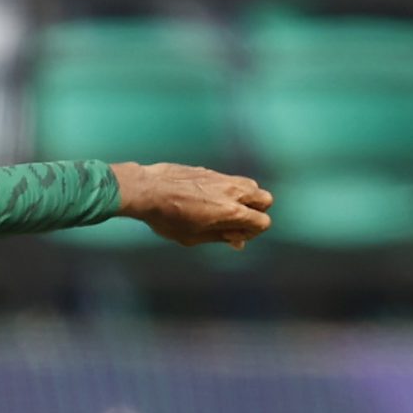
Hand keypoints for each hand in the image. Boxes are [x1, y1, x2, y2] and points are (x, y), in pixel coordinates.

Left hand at [111, 162, 272, 249]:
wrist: (147, 190)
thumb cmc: (166, 218)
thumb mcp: (193, 237)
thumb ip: (221, 237)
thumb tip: (239, 241)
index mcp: (231, 212)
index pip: (263, 221)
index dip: (253, 232)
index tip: (237, 236)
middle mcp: (232, 192)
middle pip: (265, 199)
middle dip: (257, 211)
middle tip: (237, 222)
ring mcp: (222, 178)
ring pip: (251, 185)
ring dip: (246, 198)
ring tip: (225, 210)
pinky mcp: (210, 171)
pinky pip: (231, 180)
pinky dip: (229, 191)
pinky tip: (208, 200)